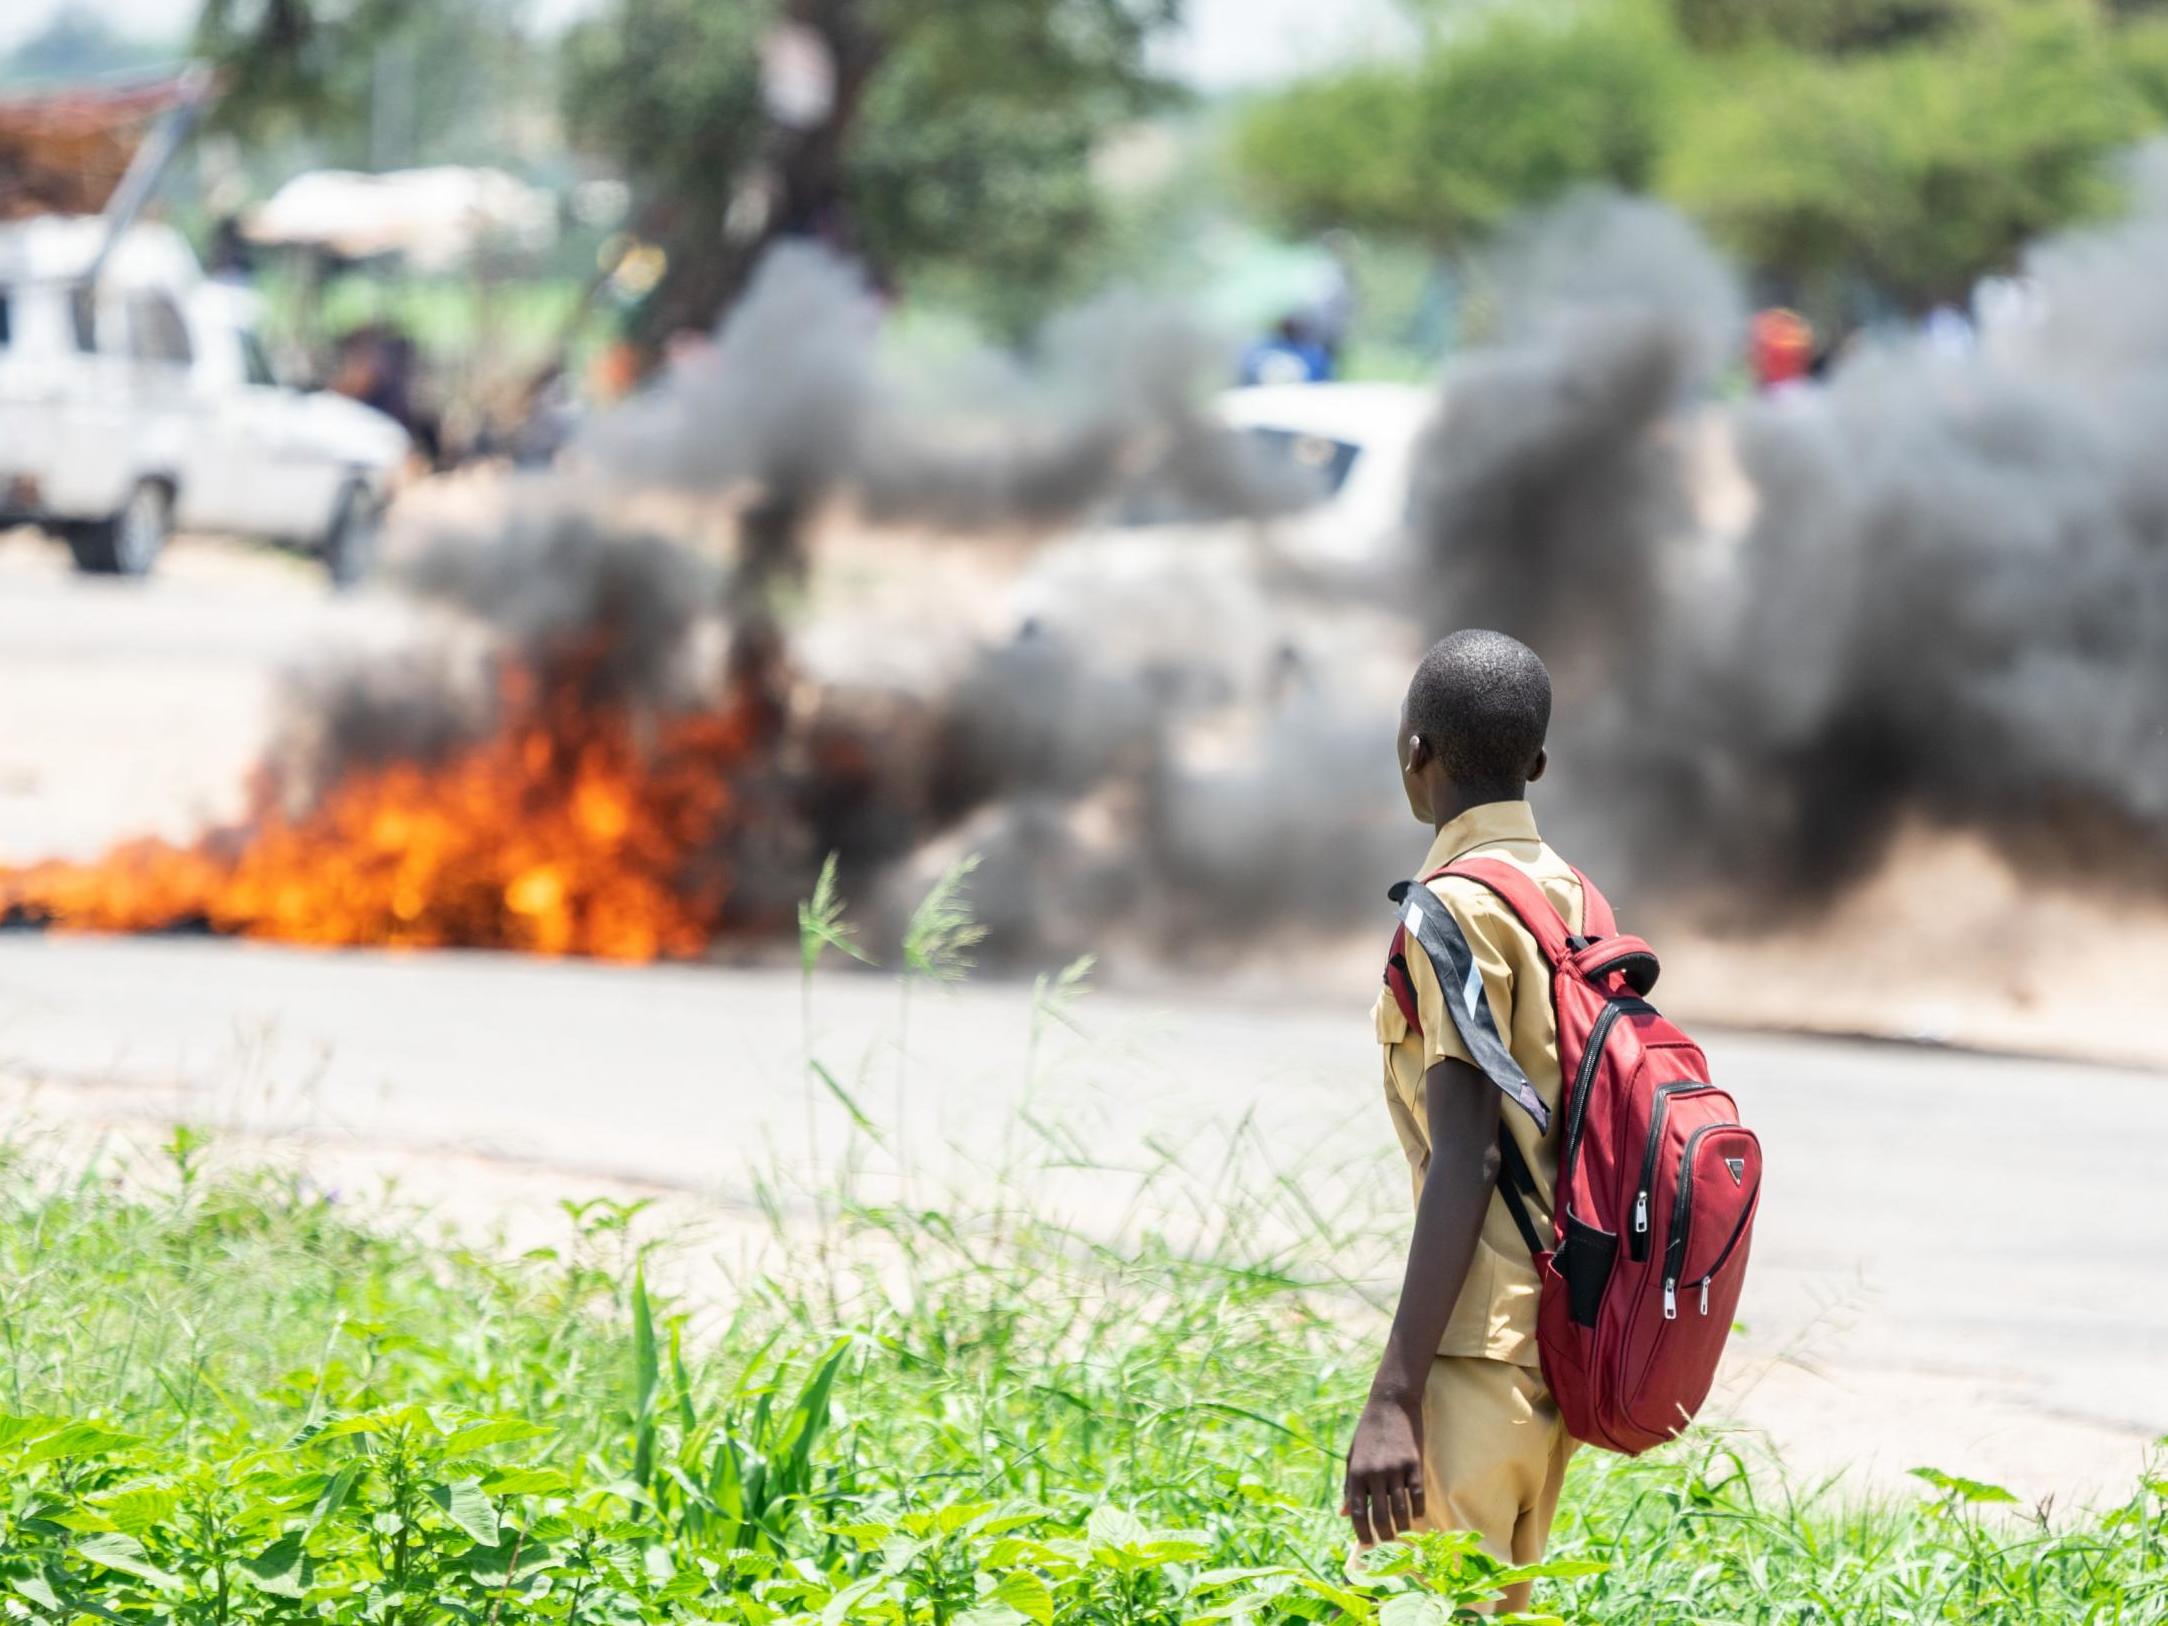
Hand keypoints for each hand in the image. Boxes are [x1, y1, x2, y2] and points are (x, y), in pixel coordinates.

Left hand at [1342, 1390, 1424, 1545]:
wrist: (1390, 1403)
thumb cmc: (1368, 1432)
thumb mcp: (1352, 1456)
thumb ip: (1349, 1486)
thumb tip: (1344, 1514)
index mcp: (1356, 1472)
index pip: (1358, 1513)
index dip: (1362, 1533)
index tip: (1367, 1544)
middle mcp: (1375, 1473)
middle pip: (1380, 1516)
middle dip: (1384, 1535)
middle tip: (1388, 1543)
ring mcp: (1395, 1469)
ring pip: (1401, 1510)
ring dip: (1402, 1527)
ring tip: (1402, 1533)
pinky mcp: (1414, 1464)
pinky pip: (1417, 1496)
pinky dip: (1417, 1510)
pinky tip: (1416, 1516)